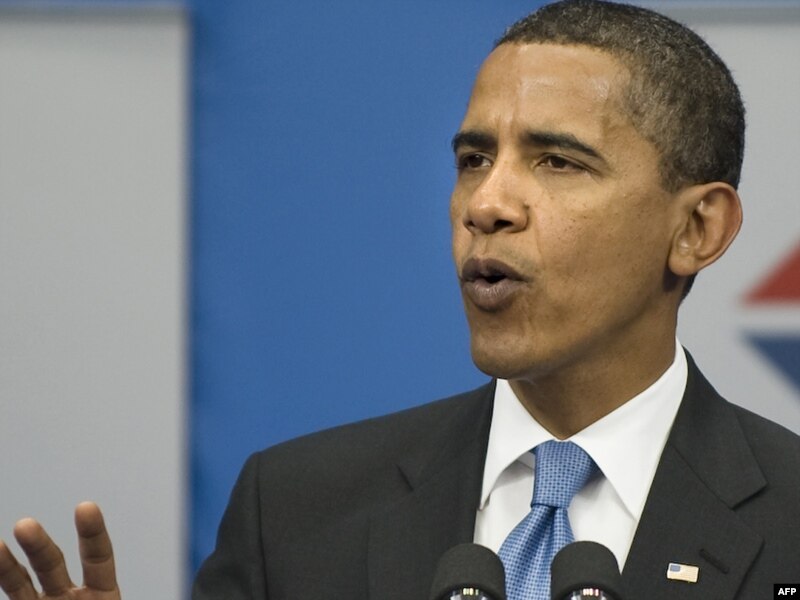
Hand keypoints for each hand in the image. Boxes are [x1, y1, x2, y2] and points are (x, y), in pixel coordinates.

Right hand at [0, 502, 119, 599]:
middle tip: (24, 525)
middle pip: (53, 564)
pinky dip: (1, 574)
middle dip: (39, 545)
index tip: (86, 506)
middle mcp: (71, 597)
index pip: (98, 557)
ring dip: (7, 563)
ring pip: (23, 581)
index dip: (93, 533)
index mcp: (102, 594)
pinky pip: (14, 593)